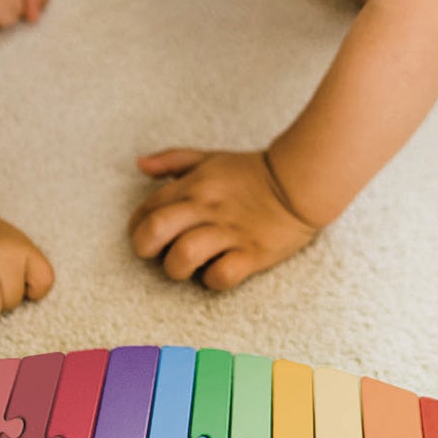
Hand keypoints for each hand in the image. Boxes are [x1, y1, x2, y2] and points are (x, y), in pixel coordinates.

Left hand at [130, 149, 321, 290]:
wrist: (301, 182)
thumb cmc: (250, 173)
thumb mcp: (208, 158)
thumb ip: (172, 160)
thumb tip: (140, 164)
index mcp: (191, 187)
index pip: (145, 211)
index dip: (136, 228)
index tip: (147, 236)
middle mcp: (205, 208)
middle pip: (154, 231)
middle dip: (145, 249)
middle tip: (158, 254)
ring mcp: (229, 232)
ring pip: (182, 257)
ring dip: (177, 268)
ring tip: (187, 266)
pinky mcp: (252, 254)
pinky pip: (221, 276)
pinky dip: (214, 279)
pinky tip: (218, 270)